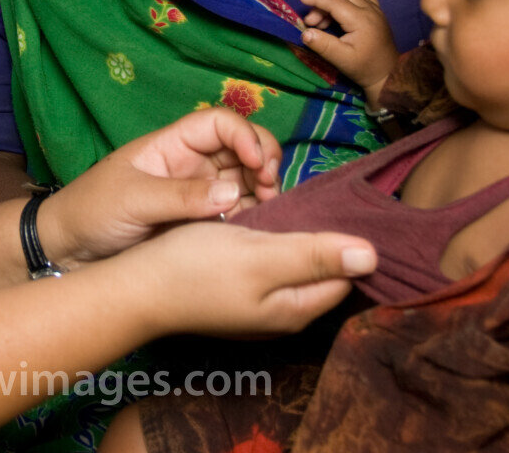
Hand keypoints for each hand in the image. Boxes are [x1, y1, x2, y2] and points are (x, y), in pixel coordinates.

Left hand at [39, 107, 281, 264]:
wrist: (69, 250)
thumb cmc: (91, 211)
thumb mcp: (132, 200)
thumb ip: (181, 196)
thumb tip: (233, 193)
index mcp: (173, 145)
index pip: (220, 124)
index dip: (245, 136)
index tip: (257, 163)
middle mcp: (192, 166)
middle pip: (243, 150)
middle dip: (263, 164)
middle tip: (270, 191)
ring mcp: (200, 196)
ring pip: (246, 184)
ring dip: (264, 194)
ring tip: (268, 215)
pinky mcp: (203, 225)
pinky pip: (238, 216)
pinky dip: (254, 220)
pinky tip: (259, 232)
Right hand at [119, 223, 376, 337]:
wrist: (134, 287)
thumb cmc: (195, 268)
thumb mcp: (260, 255)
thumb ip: (315, 256)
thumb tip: (374, 256)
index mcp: (296, 309)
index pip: (347, 277)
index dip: (350, 241)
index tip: (344, 205)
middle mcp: (282, 313)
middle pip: (323, 273)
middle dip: (327, 238)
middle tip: (320, 196)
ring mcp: (257, 306)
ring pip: (295, 267)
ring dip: (298, 236)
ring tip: (294, 201)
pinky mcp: (236, 293)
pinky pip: (271, 265)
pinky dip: (274, 242)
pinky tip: (264, 221)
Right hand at [298, 0, 396, 106]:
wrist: (388, 75)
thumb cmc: (364, 68)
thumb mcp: (341, 60)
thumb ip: (323, 45)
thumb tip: (305, 32)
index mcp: (361, 20)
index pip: (334, 1)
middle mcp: (370, 9)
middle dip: (322, 4)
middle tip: (311, 23)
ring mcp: (376, 9)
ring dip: (333, 1)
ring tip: (323, 19)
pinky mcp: (378, 12)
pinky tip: (340, 4)